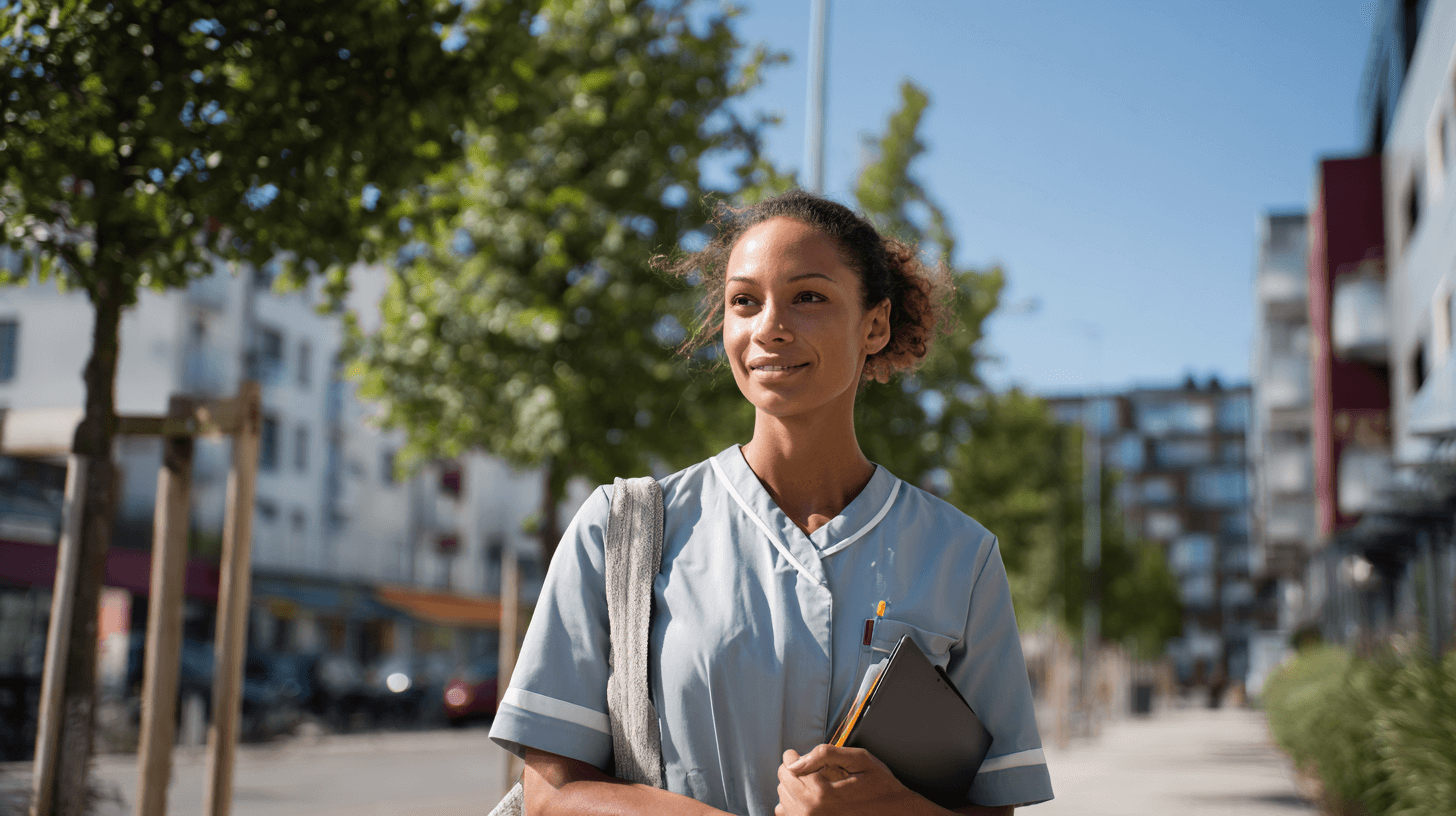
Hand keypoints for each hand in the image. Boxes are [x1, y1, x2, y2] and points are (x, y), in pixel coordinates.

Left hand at [774, 744, 923, 815]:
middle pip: (784, 784)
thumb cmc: (880, 786)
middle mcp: (813, 813)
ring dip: (794, 788)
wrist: (894, 813)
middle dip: (793, 772)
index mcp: (823, 794)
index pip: (788, 769)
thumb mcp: (859, 759)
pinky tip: (809, 799)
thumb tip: (795, 762)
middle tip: (808, 768)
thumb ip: (825, 755)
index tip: (797, 754)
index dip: (792, 757)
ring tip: (811, 783)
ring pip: (783, 800)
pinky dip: (793, 805)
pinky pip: (788, 815)